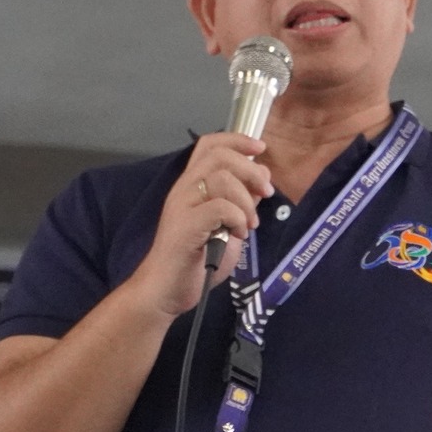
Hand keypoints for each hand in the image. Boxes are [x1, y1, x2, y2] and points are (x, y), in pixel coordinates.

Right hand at [132, 132, 273, 317]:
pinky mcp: (185, 226)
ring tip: (249, 225)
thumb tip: (261, 181)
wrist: (166, 292)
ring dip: (246, 201)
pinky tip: (238, 234)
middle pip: (220, 156)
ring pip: (222, 179)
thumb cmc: (196, 261)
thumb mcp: (227, 226)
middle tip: (265, 194)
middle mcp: (184, 189)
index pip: (209, 145)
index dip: (237, 140)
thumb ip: (241, 202)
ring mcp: (181, 206)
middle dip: (252, 171)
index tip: (260, 149)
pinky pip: (219, 207)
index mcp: (192, 185)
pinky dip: (237, 217)